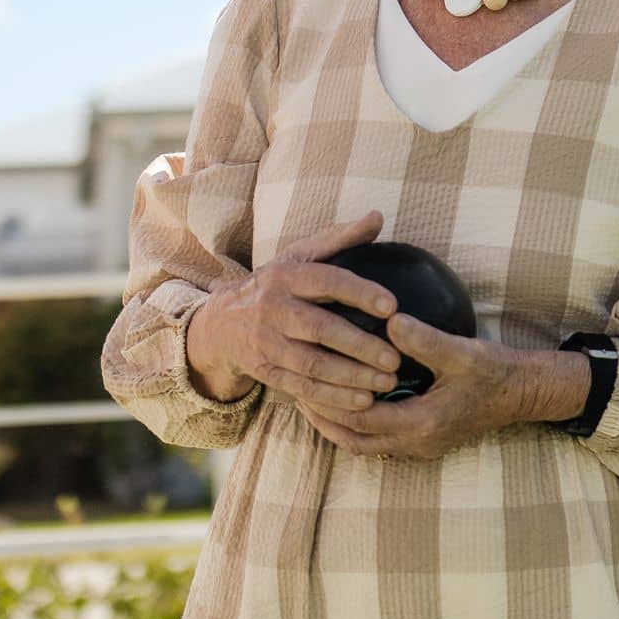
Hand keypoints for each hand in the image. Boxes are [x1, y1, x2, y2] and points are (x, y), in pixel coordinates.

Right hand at [186, 212, 404, 411]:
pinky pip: (301, 388)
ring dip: (351, 376)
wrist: (222, 323)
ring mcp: (266, 343)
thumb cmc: (276, 285)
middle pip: (320, 328)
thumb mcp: (299, 255)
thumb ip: (339, 239)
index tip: (392, 306)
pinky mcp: (265, 372)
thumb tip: (377, 217)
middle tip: (395, 358)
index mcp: (286, 275)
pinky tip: (362, 401)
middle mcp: (273, 309)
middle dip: (360, 345)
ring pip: (312, 364)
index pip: (326, 280)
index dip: (359, 292)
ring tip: (386, 383)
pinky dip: (333, 398)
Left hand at [301, 317, 582, 460]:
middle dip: (323, 418)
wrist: (523, 394)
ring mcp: (420, 446)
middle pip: (353, 438)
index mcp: (421, 423)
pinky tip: (347, 402)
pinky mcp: (424, 441)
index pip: (359, 418)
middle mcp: (416, 443)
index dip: (328, 401)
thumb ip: (425, 339)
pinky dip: (357, 425)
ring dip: (337, 425)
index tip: (302, 380)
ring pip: (364, 444)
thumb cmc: (495, 371)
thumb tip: (390, 318)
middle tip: (294, 392)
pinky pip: (379, 439)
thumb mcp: (462, 351)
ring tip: (311, 400)